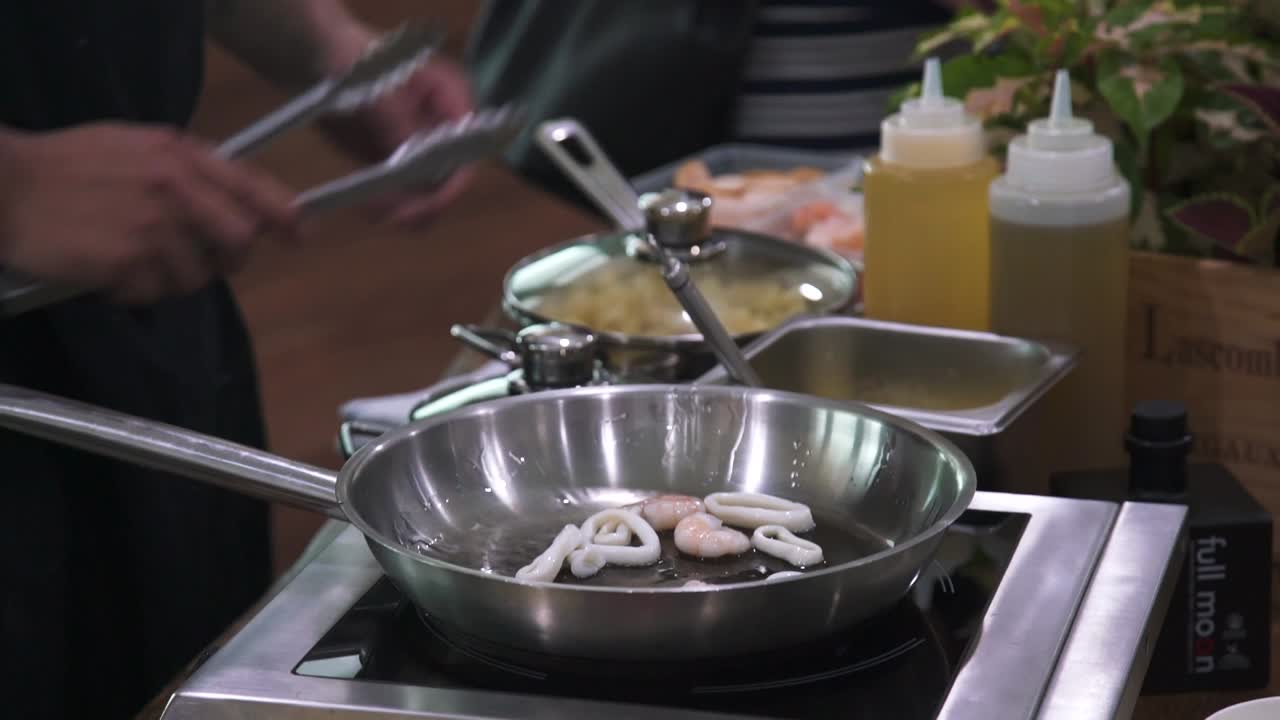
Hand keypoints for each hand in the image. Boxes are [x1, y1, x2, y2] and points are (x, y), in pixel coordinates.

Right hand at [0, 124, 298, 303]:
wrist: (8, 187)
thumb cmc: (71, 164)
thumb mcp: (137, 145)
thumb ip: (189, 169)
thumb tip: (238, 199)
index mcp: (181, 156)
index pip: (252, 187)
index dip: (284, 214)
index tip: (299, 234)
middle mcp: (177, 190)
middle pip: (239, 241)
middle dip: (228, 258)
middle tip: (203, 260)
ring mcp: (155, 228)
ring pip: (198, 275)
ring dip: (173, 278)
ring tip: (136, 259)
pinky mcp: (129, 263)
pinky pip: (156, 293)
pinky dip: (137, 290)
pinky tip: (111, 270)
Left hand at [321, 39, 474, 227]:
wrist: (319, 60)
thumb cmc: (353, 61)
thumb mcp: (376, 89)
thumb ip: (399, 125)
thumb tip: (420, 169)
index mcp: (453, 99)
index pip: (469, 149)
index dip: (453, 181)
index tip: (425, 205)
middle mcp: (447, 127)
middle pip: (452, 178)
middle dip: (426, 203)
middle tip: (393, 218)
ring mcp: (424, 149)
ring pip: (430, 194)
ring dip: (405, 210)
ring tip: (371, 209)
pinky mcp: (400, 165)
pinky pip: (405, 196)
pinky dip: (389, 207)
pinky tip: (365, 205)